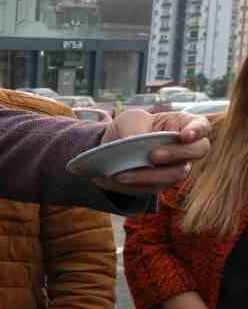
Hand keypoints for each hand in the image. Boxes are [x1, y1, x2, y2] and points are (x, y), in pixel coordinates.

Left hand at [91, 111, 211, 193]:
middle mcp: (185, 149)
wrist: (112, 146)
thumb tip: (135, 142)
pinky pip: (149, 188)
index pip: (202, 126)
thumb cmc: (130, 126)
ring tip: (119, 175)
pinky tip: (107, 180)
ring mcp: (175, 168)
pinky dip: (127, 186)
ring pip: (174, 176)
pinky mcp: (159, 184)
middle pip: (197, 152)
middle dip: (176, 154)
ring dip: (148, 176)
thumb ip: (137, 128)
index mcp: (183, 125)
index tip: (185, 136)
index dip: (197, 131)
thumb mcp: (129, 119)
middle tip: (152, 155)